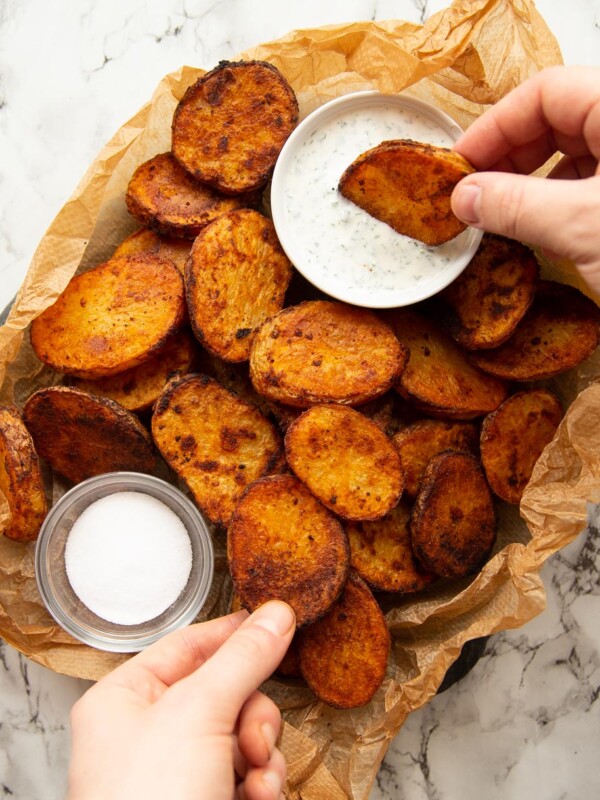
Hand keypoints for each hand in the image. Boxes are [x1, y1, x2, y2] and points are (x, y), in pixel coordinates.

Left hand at [67, 601, 295, 799]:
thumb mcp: (198, 713)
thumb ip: (242, 659)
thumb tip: (278, 614)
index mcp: (124, 701)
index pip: (187, 646)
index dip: (232, 634)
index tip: (276, 621)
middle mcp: (147, 735)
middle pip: (223, 693)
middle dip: (251, 715)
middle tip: (256, 736)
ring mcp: (176, 775)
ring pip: (242, 736)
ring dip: (262, 755)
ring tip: (258, 779)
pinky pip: (247, 774)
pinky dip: (261, 784)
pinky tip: (258, 798)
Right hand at [451, 66, 599, 291]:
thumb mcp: (582, 226)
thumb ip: (518, 206)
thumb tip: (464, 198)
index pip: (546, 92)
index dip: (496, 127)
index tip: (459, 167)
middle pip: (557, 122)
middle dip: (508, 159)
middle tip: (472, 196)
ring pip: (573, 158)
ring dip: (529, 187)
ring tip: (498, 219)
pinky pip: (588, 189)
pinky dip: (556, 207)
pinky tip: (538, 235)